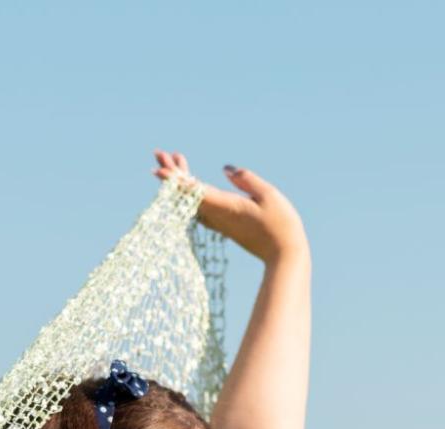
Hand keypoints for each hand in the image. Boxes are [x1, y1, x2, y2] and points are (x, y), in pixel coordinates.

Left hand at [153, 149, 306, 264]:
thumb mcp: (268, 195)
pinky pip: (202, 208)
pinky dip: (194, 194)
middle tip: (159, 154)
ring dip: (182, 182)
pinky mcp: (226, 227)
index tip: (158, 169)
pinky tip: (194, 186)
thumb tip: (226, 169)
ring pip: (193, 201)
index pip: (194, 190)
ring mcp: (221, 223)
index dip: (175, 179)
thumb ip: (246, 180)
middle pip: (188, 194)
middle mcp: (219, 215)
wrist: (286, 257)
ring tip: (176, 162)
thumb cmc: (281, 225)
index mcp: (226, 205)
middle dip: (174, 173)